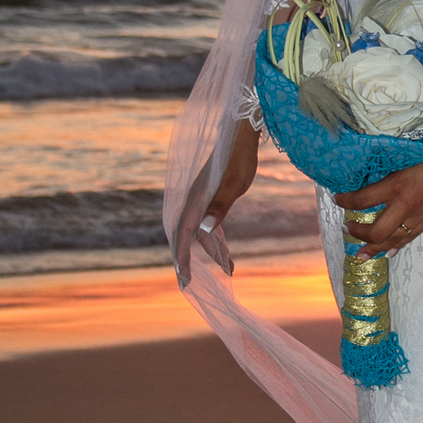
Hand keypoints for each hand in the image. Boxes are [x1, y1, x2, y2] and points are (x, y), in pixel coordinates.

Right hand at [174, 122, 258, 285]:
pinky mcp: (210, 199)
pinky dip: (215, 241)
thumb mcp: (233, 185)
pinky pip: (208, 226)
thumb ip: (219, 207)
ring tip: (228, 268)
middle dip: (187, 261)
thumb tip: (204, 230)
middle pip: (185, 237)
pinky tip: (226, 254)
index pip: (184, 234)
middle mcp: (194, 202)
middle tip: (189, 285)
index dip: (182, 257)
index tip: (184, 278)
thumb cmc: (239, 160)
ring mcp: (201, 201)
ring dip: (210, 252)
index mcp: (196, 200)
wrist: (240, 138)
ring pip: (199, 233)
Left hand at [334, 123, 422, 257]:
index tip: (337, 198)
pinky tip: (388, 252)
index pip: (362, 199)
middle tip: (346, 228)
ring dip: (373, 247)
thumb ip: (390, 167)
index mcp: (398, 184)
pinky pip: (410, 238)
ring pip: (392, 240)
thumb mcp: (408, 156)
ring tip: (360, 252)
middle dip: (357, 233)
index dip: (345, 201)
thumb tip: (370, 173)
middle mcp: (407, 205)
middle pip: (375, 231)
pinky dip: (396, 246)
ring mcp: (421, 216)